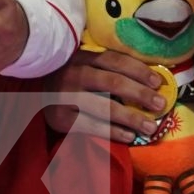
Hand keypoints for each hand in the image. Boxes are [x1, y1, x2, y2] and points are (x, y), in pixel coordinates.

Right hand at [41, 49, 166, 140]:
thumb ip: (107, 66)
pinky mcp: (61, 119)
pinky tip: (129, 136)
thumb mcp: (82, 63)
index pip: (116, 61)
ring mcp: (67, 97)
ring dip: (132, 118)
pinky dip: (113, 132)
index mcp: (83, 57)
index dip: (139, 71)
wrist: (33, 91)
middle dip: (140, 94)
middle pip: (114, 83)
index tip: (159, 82)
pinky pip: (92, 126)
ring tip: (151, 126)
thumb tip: (148, 77)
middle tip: (161, 104)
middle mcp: (75, 75)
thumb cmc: (67, 77)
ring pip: (105, 108)